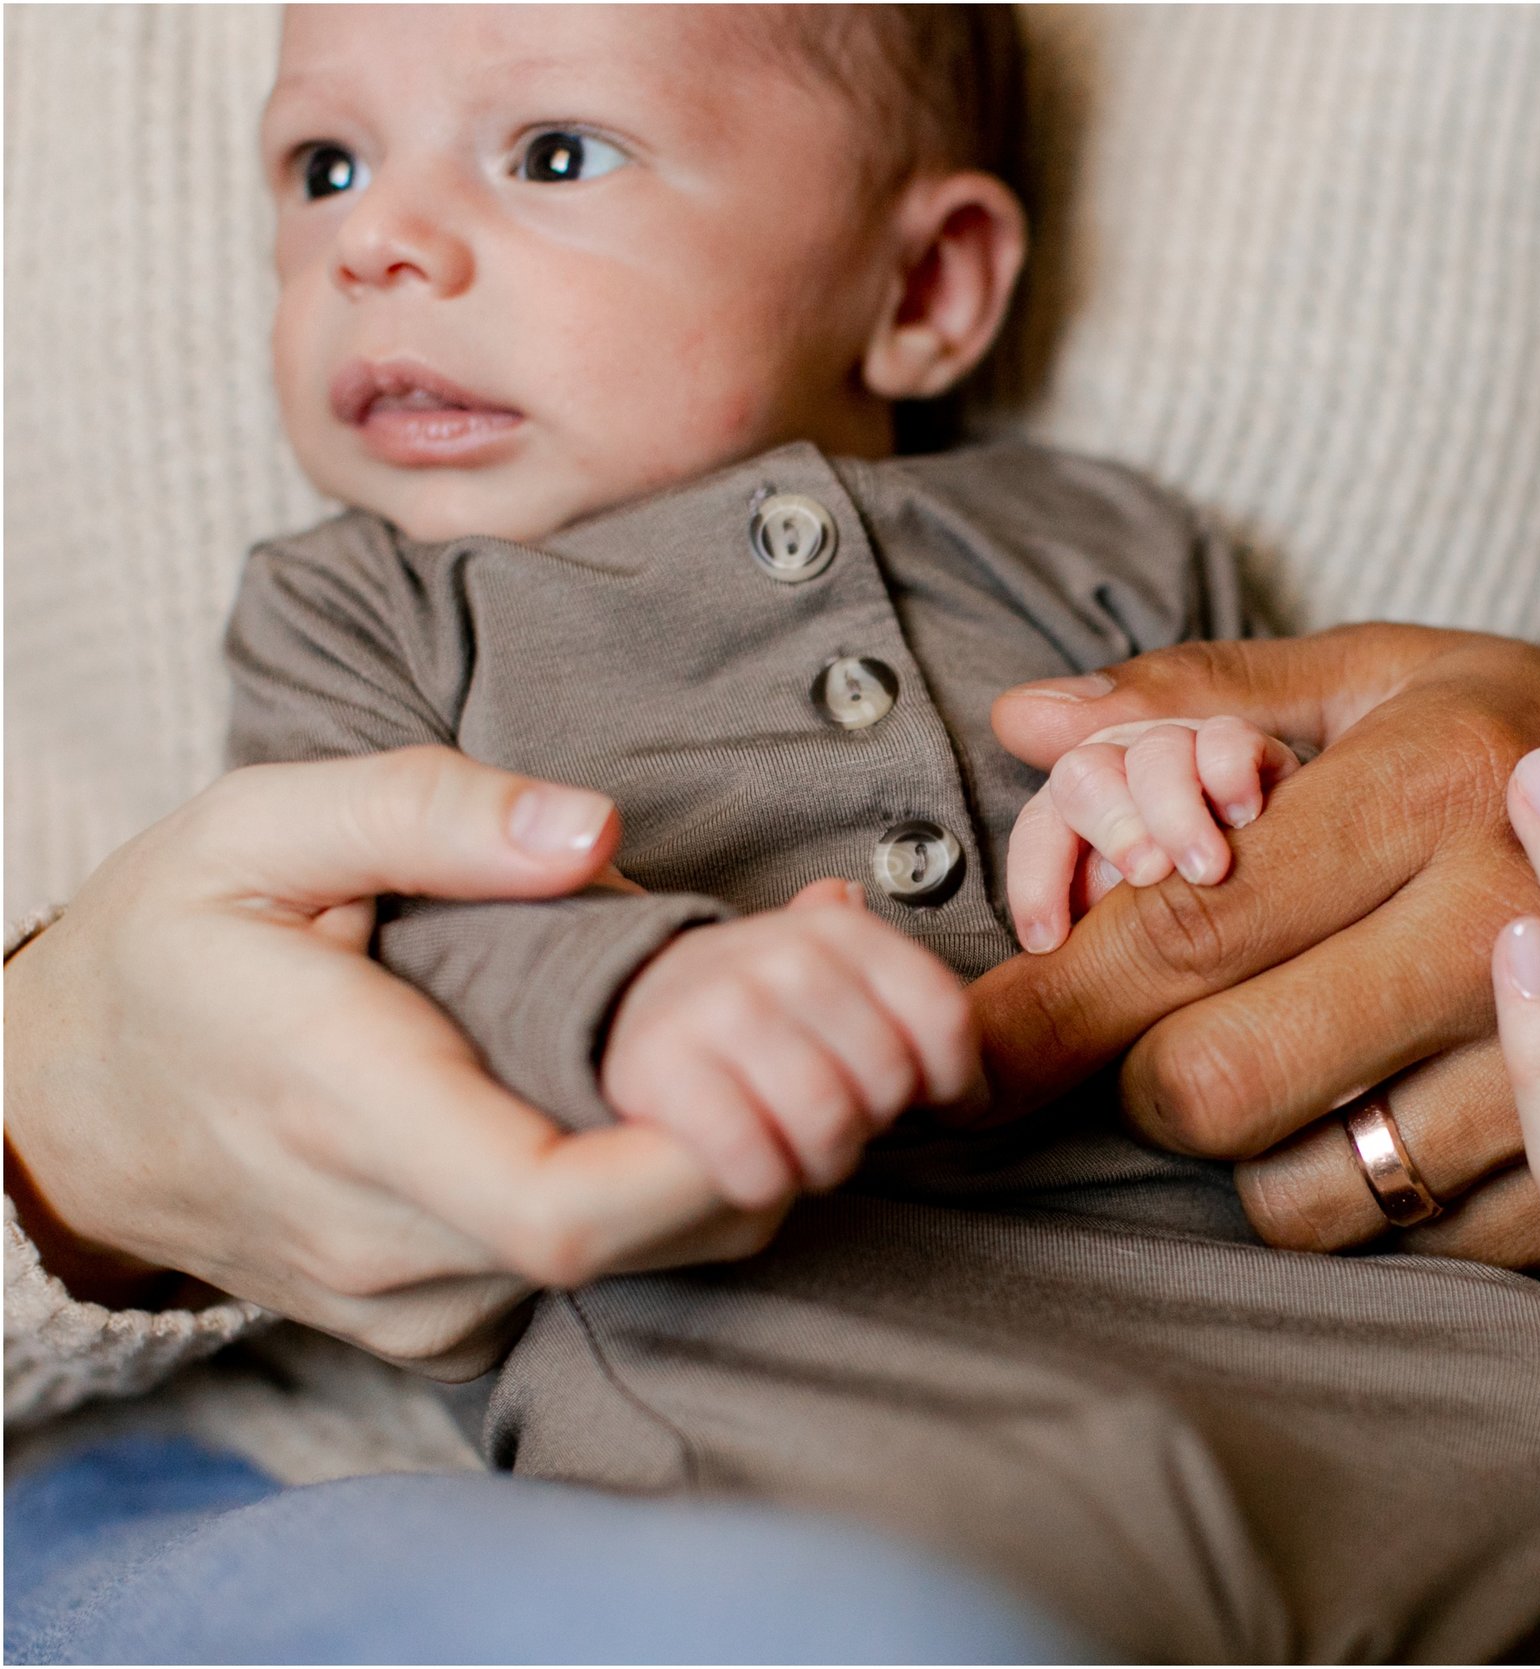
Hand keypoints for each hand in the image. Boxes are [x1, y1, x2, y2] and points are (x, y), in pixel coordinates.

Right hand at [3, 747, 788, 1377]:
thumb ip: (424, 811)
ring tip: (771, 1030)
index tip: (777, 1045)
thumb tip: (590, 830)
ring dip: (745, 1155)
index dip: (703, 1150)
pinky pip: (605, 1279)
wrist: (56, 1103)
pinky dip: (684, 1193)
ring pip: (648, 1266)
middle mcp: (386, 1243)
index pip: (560, 1206)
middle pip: (643, 1242)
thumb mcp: (257, 827)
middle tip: (814, 1007)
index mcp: (345, 1113)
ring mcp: (415, 1302)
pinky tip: (700, 1092)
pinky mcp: (440, 1322)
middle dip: (769, 1131)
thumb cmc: (166, 949)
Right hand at [603, 880, 982, 1207]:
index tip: (942, 1105)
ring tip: (806, 1150)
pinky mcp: (662, 1069)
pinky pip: (755, 1163)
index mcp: (843, 932)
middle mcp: (785, 959)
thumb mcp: (839, 975)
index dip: (959, 1082)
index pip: (945, 1019)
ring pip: (830, 1125)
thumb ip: (902, 995)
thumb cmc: (763, 1010)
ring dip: (825, 1162)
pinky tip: (759, 1170)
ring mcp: (720, 1008)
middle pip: (889, 1080)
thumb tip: (948, 1017)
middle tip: (847, 1123)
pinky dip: (766, 1184)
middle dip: (877, 1122)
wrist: (635, 1003)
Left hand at [980, 625, 1539, 1264]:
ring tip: (1312, 1060)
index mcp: (1435, 784)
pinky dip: (1371, 1203)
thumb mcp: (1386, 676)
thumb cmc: (1531, 742)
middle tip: (1176, 1029)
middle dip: (1150, 1078)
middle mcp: (1508, 928)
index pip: (1181, 929)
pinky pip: (1410, 1252)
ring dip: (1258, 1152)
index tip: (956, 1059)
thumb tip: (1024, 723)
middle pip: (1220, 1085)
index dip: (1043, 1008)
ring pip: (1305, 1197)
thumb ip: (1199, 703)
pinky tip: (1403, 1110)